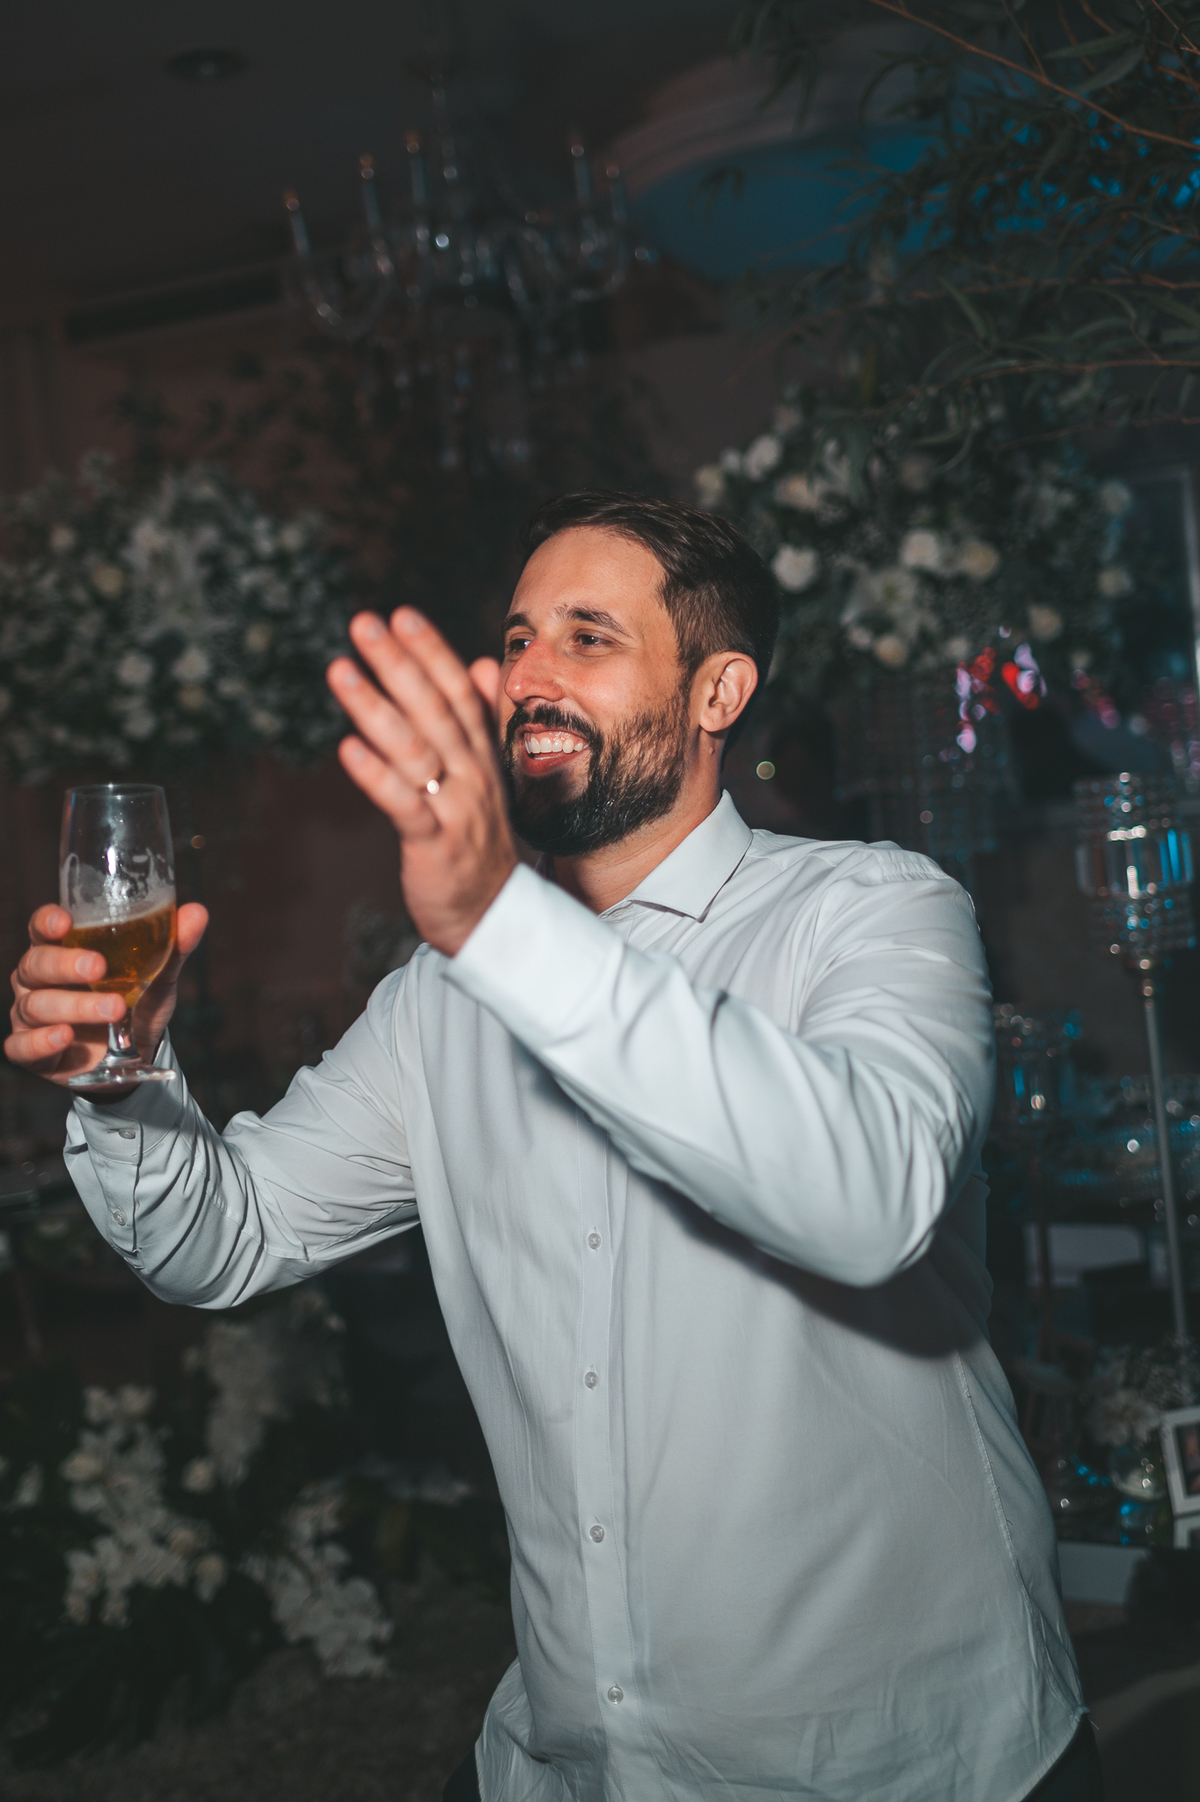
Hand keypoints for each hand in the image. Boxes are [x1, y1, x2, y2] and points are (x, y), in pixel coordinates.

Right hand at [6, 902, 208, 1091]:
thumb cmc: (136, 1002)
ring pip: (36, 1005)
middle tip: (98, 967)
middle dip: (66, 964)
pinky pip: (23, 1045)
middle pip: (36, 964)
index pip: (42, 929)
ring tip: (113, 1008)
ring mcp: (30, 1015)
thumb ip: (173, 946)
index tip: (65, 922)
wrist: (135, 1055)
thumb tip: (198, 912)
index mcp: (61, 950)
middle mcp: (38, 979)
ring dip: (74, 1006)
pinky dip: (42, 1041)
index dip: (47, 922)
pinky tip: (66, 1036)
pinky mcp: (31, 1051)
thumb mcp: (158, 976)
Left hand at [327, 608, 516, 955]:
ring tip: (339, 670)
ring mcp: (455, 809)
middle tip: (364, 624)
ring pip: (414, 749)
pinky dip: (376, 776)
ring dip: (374, 707)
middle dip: (399, 663)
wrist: (491, 916)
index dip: (431, 651)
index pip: (458, 692)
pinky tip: (346, 749)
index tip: (401, 614)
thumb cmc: (477, 843)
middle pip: (434, 709)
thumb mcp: (485, 776)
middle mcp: (471, 775)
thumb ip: (481, 719)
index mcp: (480, 756)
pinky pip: (403, 805)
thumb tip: (482, 663)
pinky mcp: (434, 845)